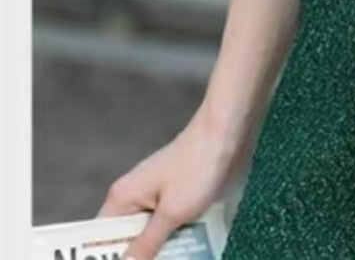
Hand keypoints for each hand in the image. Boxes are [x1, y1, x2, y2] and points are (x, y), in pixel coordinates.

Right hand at [98, 108, 247, 259]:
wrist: (227, 133)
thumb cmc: (197, 168)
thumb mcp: (172, 213)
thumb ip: (147, 243)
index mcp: (122, 198)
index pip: (101, 239)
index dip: (108, 257)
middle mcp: (134, 196)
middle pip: (129, 239)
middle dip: (143, 256)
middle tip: (167, 259)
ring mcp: (157, 194)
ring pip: (153, 232)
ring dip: (164, 248)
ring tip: (182, 255)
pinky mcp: (178, 193)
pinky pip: (170, 222)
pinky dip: (179, 234)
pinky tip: (193, 247)